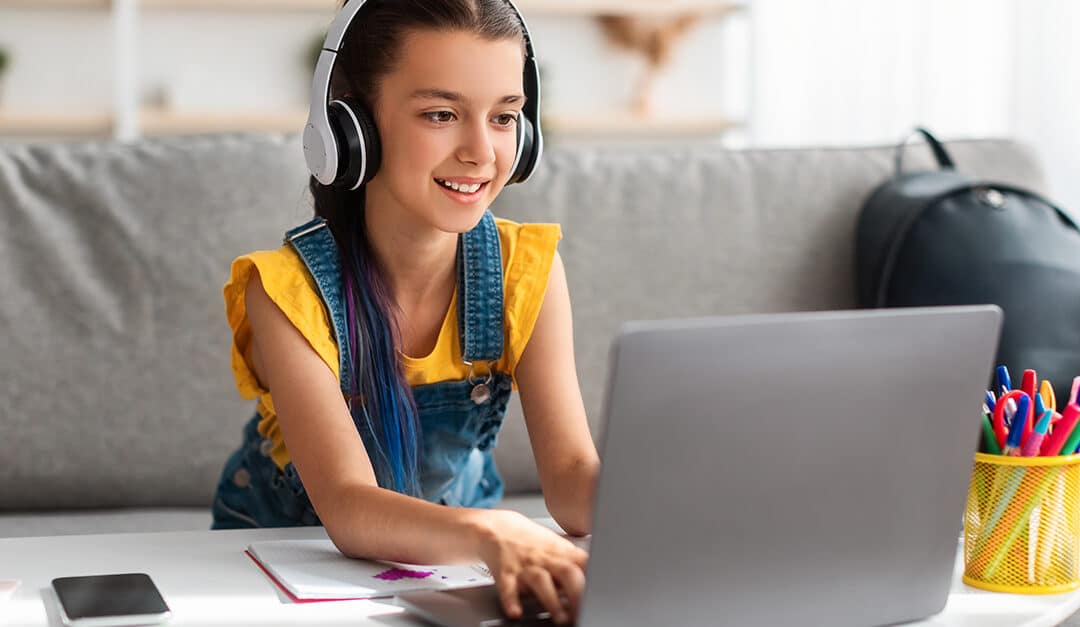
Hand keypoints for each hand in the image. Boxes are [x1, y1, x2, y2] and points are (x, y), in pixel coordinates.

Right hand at [472, 509, 588, 624]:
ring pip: (541, 581)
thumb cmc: (531, 542)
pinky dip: (512, 601)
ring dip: (552, 601)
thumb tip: (597, 580)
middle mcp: (544, 558)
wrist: (496, 528)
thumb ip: (574, 563)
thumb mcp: (556, 546)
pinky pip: (508, 588)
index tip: (602, 593)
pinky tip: (516, 612)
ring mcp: (525, 566)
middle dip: (578, 593)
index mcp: (560, 552)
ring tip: (561, 618)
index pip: (584, 563)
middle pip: (567, 572)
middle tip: (584, 611)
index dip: (596, 578)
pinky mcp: (505, 574)